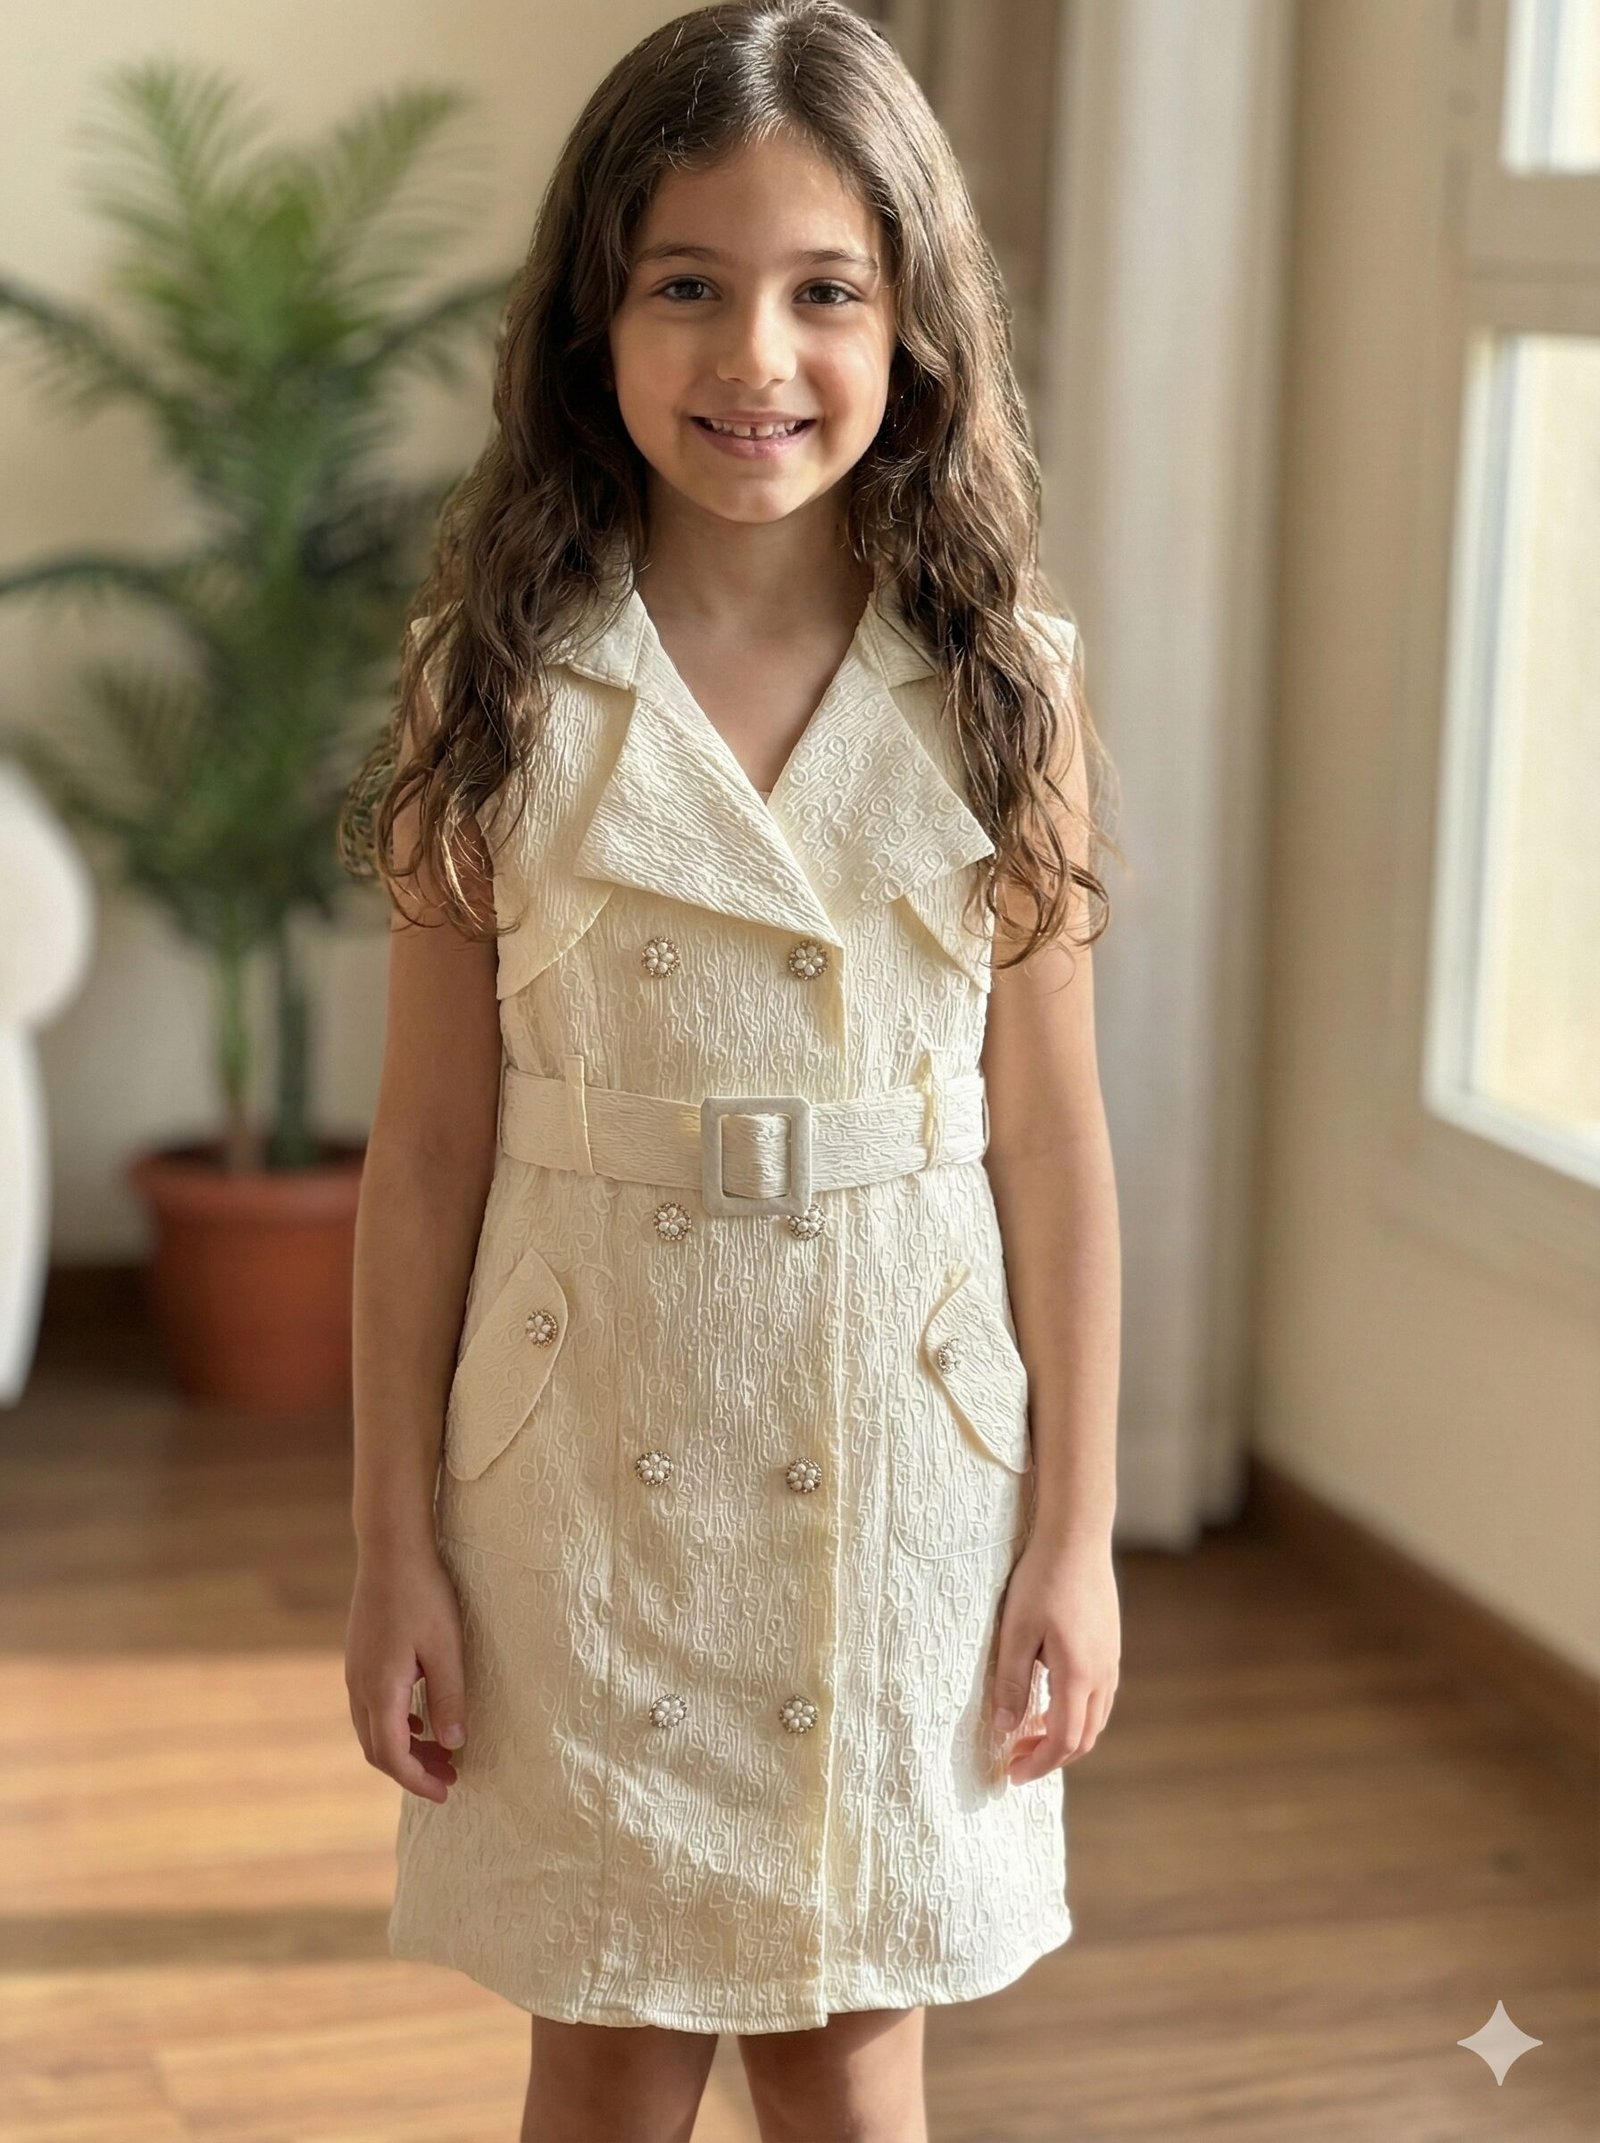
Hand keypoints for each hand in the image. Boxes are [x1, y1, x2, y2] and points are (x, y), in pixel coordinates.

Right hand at [345, 1541, 469, 1802]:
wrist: (390, 1549)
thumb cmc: (424, 1594)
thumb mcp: (446, 1648)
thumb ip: (449, 1697)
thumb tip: (454, 1744)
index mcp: (380, 1688)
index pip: (392, 1755)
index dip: (417, 1780)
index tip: (446, 1791)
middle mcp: (360, 1686)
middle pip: (378, 1749)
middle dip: (412, 1771)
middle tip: (449, 1778)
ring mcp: (355, 1672)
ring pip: (373, 1729)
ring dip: (405, 1749)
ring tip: (442, 1753)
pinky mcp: (360, 1659)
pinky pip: (372, 1708)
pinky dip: (396, 1725)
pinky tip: (422, 1720)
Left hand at [990, 1530, 1119, 1783]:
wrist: (1078, 1537)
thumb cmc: (1043, 1579)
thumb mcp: (1015, 1630)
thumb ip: (1010, 1681)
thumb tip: (1004, 1727)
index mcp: (1078, 1675)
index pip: (1063, 1740)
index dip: (1038, 1763)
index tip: (1012, 1774)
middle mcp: (1102, 1674)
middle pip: (1083, 1737)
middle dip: (1051, 1757)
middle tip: (1017, 1760)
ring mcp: (1110, 1660)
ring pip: (1095, 1719)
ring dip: (1065, 1737)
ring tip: (1030, 1735)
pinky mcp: (1110, 1647)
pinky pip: (1098, 1697)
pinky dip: (1076, 1714)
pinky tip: (1051, 1702)